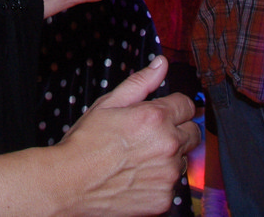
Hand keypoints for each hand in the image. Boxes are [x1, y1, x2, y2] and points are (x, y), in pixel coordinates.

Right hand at [57, 58, 200, 216]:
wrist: (71, 184)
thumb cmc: (85, 144)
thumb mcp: (108, 104)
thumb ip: (141, 83)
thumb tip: (161, 65)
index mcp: (155, 118)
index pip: (187, 105)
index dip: (174, 107)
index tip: (164, 114)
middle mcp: (168, 146)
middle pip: (192, 133)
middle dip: (176, 131)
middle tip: (150, 137)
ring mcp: (168, 174)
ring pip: (182, 160)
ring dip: (168, 158)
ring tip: (139, 159)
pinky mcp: (164, 199)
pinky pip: (172, 186)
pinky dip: (159, 182)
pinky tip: (138, 177)